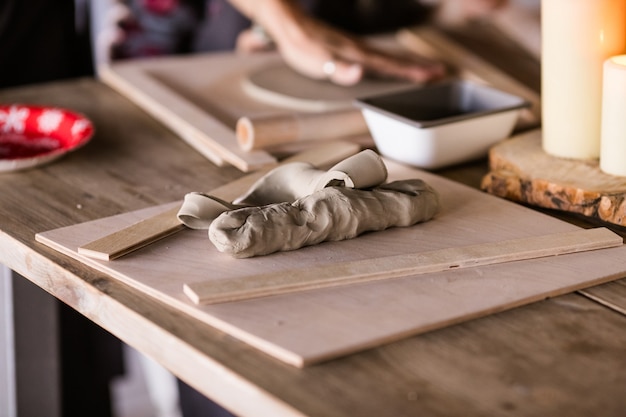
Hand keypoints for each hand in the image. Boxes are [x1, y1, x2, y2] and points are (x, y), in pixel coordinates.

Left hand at [233, 0, 444, 85]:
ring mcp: (355, 47)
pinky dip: (391, 60)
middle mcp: (360, 49)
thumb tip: (358, 73)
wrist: (289, 25)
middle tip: (440, 71)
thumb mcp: (317, 62)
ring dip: (407, 62)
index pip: (389, 64)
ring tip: (424, 68)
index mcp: (356, 54)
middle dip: (417, 66)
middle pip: (394, 59)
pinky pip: (377, 55)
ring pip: (387, 55)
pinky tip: (391, 63)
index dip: (410, 71)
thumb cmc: (302, 45)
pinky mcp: (348, 48)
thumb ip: (338, 69)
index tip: (431, 75)